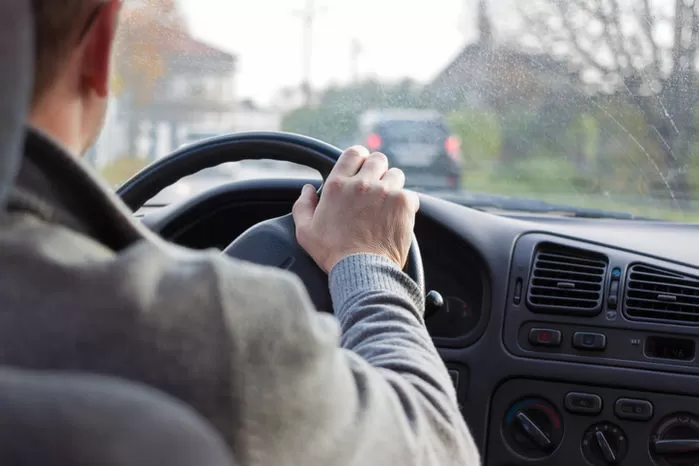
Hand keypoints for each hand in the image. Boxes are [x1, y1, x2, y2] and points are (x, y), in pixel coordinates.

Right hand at [292, 145, 418, 272]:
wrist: (362, 271)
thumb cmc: (334, 254)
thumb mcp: (305, 231)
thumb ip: (303, 206)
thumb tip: (307, 190)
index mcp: (338, 185)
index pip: (353, 153)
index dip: (359, 158)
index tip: (361, 167)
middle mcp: (362, 183)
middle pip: (378, 159)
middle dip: (377, 170)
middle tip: (375, 186)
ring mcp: (385, 192)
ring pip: (396, 174)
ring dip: (392, 185)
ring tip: (386, 202)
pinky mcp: (404, 204)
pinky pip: (409, 194)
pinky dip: (405, 203)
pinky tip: (396, 216)